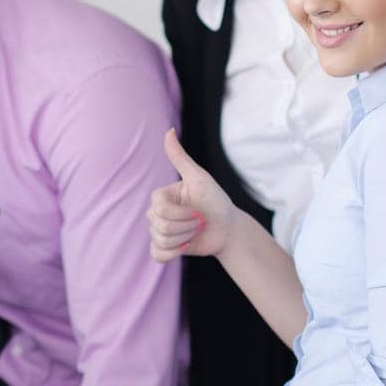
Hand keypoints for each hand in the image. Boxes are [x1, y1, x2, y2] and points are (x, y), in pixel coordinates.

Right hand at [147, 129, 234, 261]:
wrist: (229, 229)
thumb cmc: (216, 201)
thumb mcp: (200, 178)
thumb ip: (180, 158)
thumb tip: (168, 131)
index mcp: (161, 196)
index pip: (159, 209)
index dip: (181, 213)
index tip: (198, 210)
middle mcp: (157, 213)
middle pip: (158, 226)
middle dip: (185, 227)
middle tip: (200, 222)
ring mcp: (159, 231)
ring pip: (160, 241)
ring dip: (185, 239)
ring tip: (196, 232)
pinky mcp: (164, 249)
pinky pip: (157, 255)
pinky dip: (172, 254)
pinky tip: (186, 247)